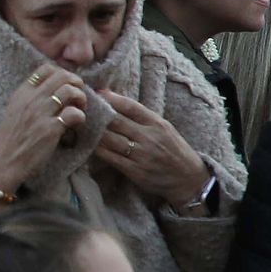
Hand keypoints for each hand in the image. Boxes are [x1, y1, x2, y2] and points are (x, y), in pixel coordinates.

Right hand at [0, 63, 87, 198]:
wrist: (2, 162)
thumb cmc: (9, 140)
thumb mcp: (14, 111)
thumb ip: (29, 99)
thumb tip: (50, 92)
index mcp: (21, 93)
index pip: (46, 68)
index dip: (62, 73)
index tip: (64, 86)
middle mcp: (31, 99)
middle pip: (63, 76)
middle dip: (76, 84)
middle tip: (76, 98)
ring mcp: (41, 113)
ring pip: (71, 91)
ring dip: (81, 99)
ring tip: (79, 110)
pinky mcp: (51, 129)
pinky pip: (75, 114)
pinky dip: (80, 118)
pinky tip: (75, 126)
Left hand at [94, 90, 210, 209]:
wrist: (189, 179)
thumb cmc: (174, 150)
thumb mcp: (164, 129)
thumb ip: (143, 118)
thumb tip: (117, 103)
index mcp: (157, 124)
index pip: (131, 106)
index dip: (112, 98)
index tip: (98, 92)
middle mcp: (149, 137)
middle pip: (116, 121)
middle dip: (98, 114)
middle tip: (82, 108)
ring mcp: (142, 155)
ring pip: (110, 139)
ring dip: (94, 132)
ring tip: (81, 125)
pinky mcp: (135, 171)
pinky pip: (111, 158)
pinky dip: (98, 150)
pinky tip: (89, 145)